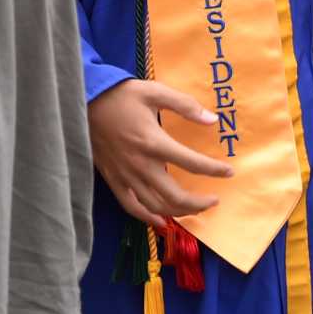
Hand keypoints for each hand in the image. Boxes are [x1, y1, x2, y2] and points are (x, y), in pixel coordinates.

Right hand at [89, 78, 233, 228]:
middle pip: (175, 196)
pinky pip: (132, 207)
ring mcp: (126, 176)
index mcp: (154, 142)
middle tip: (214, 200)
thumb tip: (212, 120)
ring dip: (179, 212)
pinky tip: (162, 222)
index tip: (229, 172)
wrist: (84, 103)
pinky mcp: (114, 181)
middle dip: (199, 203)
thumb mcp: (155, 91)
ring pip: (156, 206)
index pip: (191, 163)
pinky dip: (149, 218)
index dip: (214, 170)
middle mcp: (141, 165)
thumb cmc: (121, 96)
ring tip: (195, 209)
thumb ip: (185, 105)